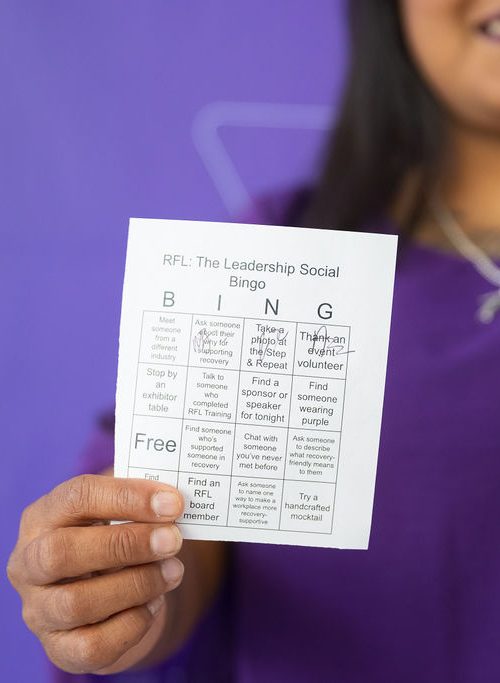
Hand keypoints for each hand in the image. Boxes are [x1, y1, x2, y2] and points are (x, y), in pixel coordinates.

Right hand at [7, 474, 184, 673]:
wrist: (103, 592)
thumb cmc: (111, 538)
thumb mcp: (116, 513)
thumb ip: (138, 505)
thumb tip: (172, 502)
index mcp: (42, 516)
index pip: (76, 497)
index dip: (127, 497)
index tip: (172, 503)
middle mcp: (29, 564)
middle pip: (62, 552)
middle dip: (125, 544)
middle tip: (172, 539)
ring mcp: (38, 610)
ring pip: (76, 603)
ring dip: (136, 584)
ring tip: (173, 570)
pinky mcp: (59, 648)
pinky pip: (93, 645)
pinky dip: (133, 623)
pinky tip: (156, 602)